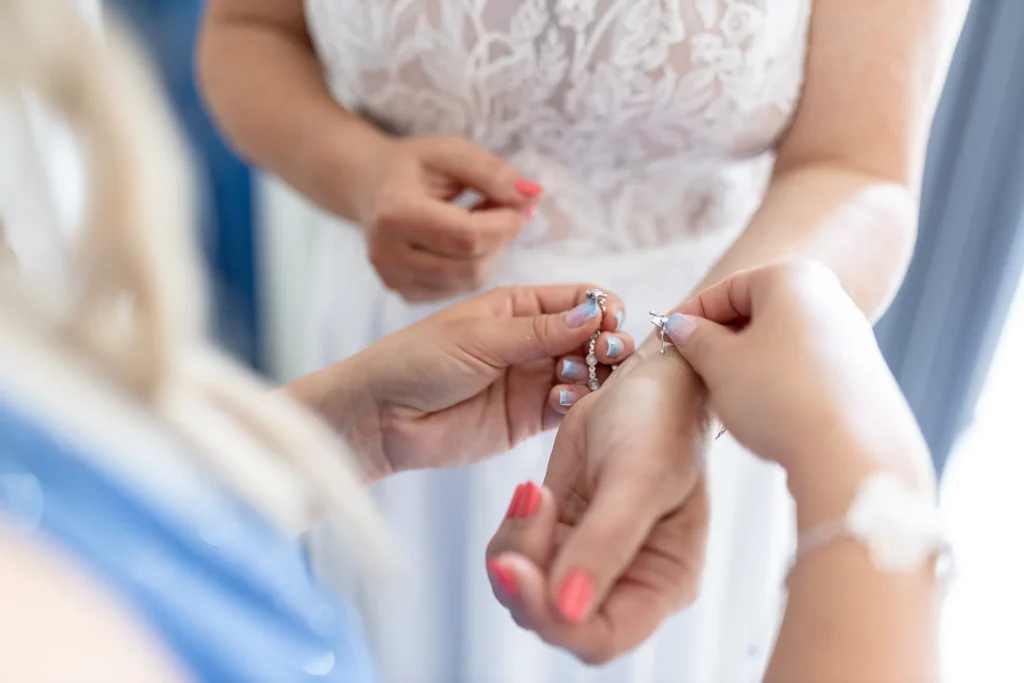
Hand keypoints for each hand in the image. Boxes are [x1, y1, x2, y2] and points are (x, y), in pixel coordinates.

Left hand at [292, 285, 632, 480]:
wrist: (382, 416)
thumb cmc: (418, 360)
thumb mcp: (480, 336)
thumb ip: (539, 331)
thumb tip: (594, 313)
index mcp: (518, 307)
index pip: (577, 299)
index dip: (601, 307)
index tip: (612, 320)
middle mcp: (532, 341)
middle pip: (590, 336)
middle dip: (605, 342)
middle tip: (607, 352)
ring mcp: (532, 380)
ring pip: (585, 373)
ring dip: (594, 374)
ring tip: (581, 378)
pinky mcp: (529, 418)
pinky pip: (568, 407)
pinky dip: (577, 404)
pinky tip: (565, 401)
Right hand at [355, 134, 541, 301]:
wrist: (368, 187)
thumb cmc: (411, 166)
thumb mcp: (450, 152)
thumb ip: (492, 172)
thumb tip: (532, 196)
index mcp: (395, 213)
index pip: (469, 236)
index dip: (506, 223)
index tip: (522, 204)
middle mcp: (388, 254)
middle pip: (471, 264)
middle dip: (501, 237)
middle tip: (505, 209)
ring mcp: (392, 279)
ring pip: (469, 281)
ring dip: (491, 253)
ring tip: (484, 221)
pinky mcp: (401, 292)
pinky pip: (457, 289)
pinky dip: (473, 266)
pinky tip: (466, 242)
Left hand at [485, 350, 711, 664]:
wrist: (646, 378)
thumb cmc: (663, 421)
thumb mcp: (638, 478)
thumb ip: (605, 544)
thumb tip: (568, 609)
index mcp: (663, 581)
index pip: (601, 637)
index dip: (554, 618)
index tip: (522, 570)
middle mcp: (627, 580)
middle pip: (557, 620)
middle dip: (525, 578)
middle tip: (525, 513)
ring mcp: (590, 558)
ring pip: (528, 589)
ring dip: (516, 547)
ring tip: (532, 492)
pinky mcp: (561, 532)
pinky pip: (518, 554)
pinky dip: (513, 528)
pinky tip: (530, 490)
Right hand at [664, 260, 932, 493]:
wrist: (850, 454)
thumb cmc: (780, 397)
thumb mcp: (720, 364)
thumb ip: (696, 339)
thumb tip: (682, 327)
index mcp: (793, 278)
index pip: (726, 289)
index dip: (692, 315)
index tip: (669, 338)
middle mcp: (829, 297)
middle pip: (758, 311)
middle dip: (722, 339)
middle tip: (695, 368)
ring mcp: (850, 336)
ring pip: (781, 341)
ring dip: (749, 363)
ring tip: (727, 395)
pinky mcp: (860, 373)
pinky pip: (805, 366)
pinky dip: (778, 381)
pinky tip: (763, 411)